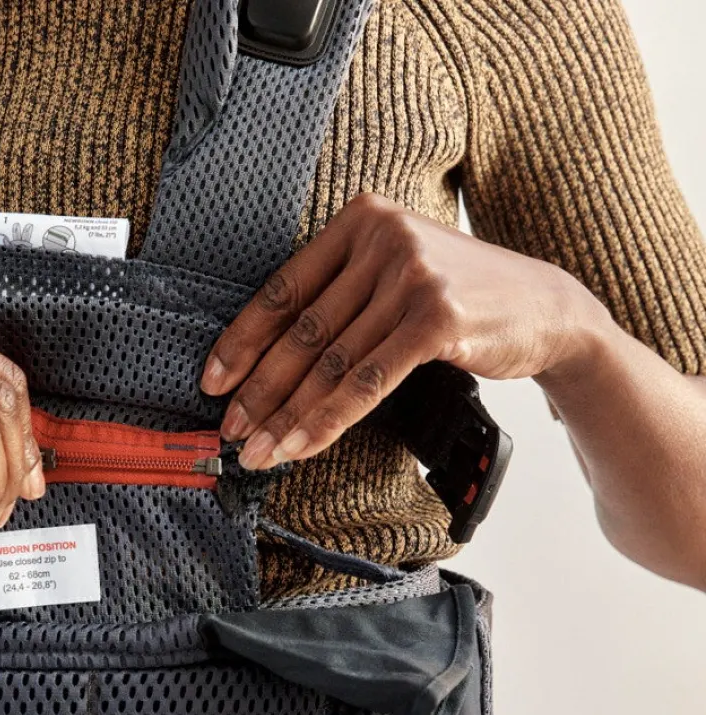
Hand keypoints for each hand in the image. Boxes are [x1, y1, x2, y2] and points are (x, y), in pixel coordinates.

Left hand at [200, 193, 602, 468]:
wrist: (545, 306)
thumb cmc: (457, 298)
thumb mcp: (394, 275)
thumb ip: (340, 296)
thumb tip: (267, 358)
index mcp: (360, 220)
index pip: (283, 290)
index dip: (241, 342)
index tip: (212, 383)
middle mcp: (383, 238)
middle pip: (302, 331)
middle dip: (259, 390)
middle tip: (230, 431)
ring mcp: (411, 275)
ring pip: (330, 362)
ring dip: (287, 416)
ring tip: (259, 451)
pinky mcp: (436, 318)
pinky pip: (365, 382)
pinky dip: (327, 420)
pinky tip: (300, 447)